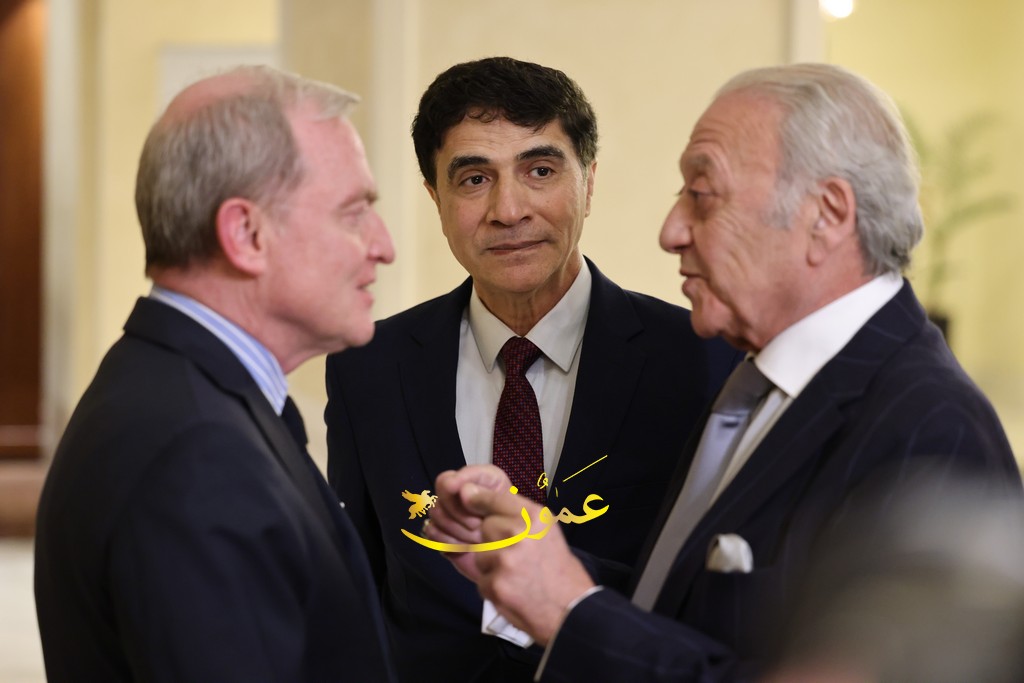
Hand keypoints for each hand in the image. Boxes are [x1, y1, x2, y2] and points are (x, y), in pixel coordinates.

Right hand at [426, 465, 511, 580]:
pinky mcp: (442, 533)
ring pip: (437, 511)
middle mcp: (463, 493)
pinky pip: (432, 530)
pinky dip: (448, 541)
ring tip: (477, 539)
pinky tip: (464, 547)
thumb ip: (489, 497)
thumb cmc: (516, 535)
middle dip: (460, 512)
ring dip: (457, 529)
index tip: (453, 487)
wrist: (511, 566)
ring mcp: (451, 513)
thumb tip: (463, 491)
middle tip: (478, 526)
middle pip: (443, 491)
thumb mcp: (513, 512)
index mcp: (483, 481)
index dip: (456, 480)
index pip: (461, 473)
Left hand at [461, 482, 595, 645]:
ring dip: (492, 565)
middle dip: (495, 540)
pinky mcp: (495, 584)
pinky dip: (494, 586)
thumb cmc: (557, 569)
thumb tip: (471, 495)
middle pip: (486, 527)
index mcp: (535, 518)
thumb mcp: (546, 531)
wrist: (570, 609)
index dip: (480, 499)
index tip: (467, 495)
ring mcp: (505, 560)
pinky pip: (482, 579)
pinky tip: (514, 589)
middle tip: (517, 555)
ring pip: (481, 554)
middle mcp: (519, 534)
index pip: (496, 498)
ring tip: (517, 574)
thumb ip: (517, 515)